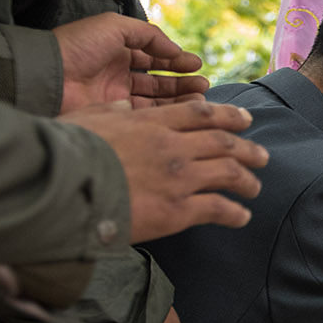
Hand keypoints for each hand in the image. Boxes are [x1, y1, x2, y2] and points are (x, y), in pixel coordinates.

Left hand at [55, 13, 210, 112]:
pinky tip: (179, 108)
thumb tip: (175, 50)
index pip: (152, 57)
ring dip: (178, 98)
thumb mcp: (115, 26)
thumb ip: (149, 35)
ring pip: (154, 98)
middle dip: (181, 82)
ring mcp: (115, 95)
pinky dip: (163, 112)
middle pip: (157, 80)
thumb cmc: (76, 46)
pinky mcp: (112, 114)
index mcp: (117, 49)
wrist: (47, 75)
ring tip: (198, 96)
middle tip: (202, 85)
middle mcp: (117, 73)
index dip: (175, 60)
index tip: (195, 64)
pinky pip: (143, 114)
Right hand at [63, 100, 266, 242]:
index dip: (229, 116)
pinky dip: (235, 212)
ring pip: (229, 173)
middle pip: (223, 142)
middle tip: (261, 155)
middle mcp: (173, 147)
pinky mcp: (177, 210)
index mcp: (151, 122)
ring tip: (255, 187)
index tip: (245, 119)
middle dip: (247, 148)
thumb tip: (121, 106)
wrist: (61, 189)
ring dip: (247, 179)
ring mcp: (179, 178)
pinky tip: (242, 217)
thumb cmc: (65, 153)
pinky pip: (218, 209)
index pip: (201, 114)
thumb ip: (109, 112)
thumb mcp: (85, 118)